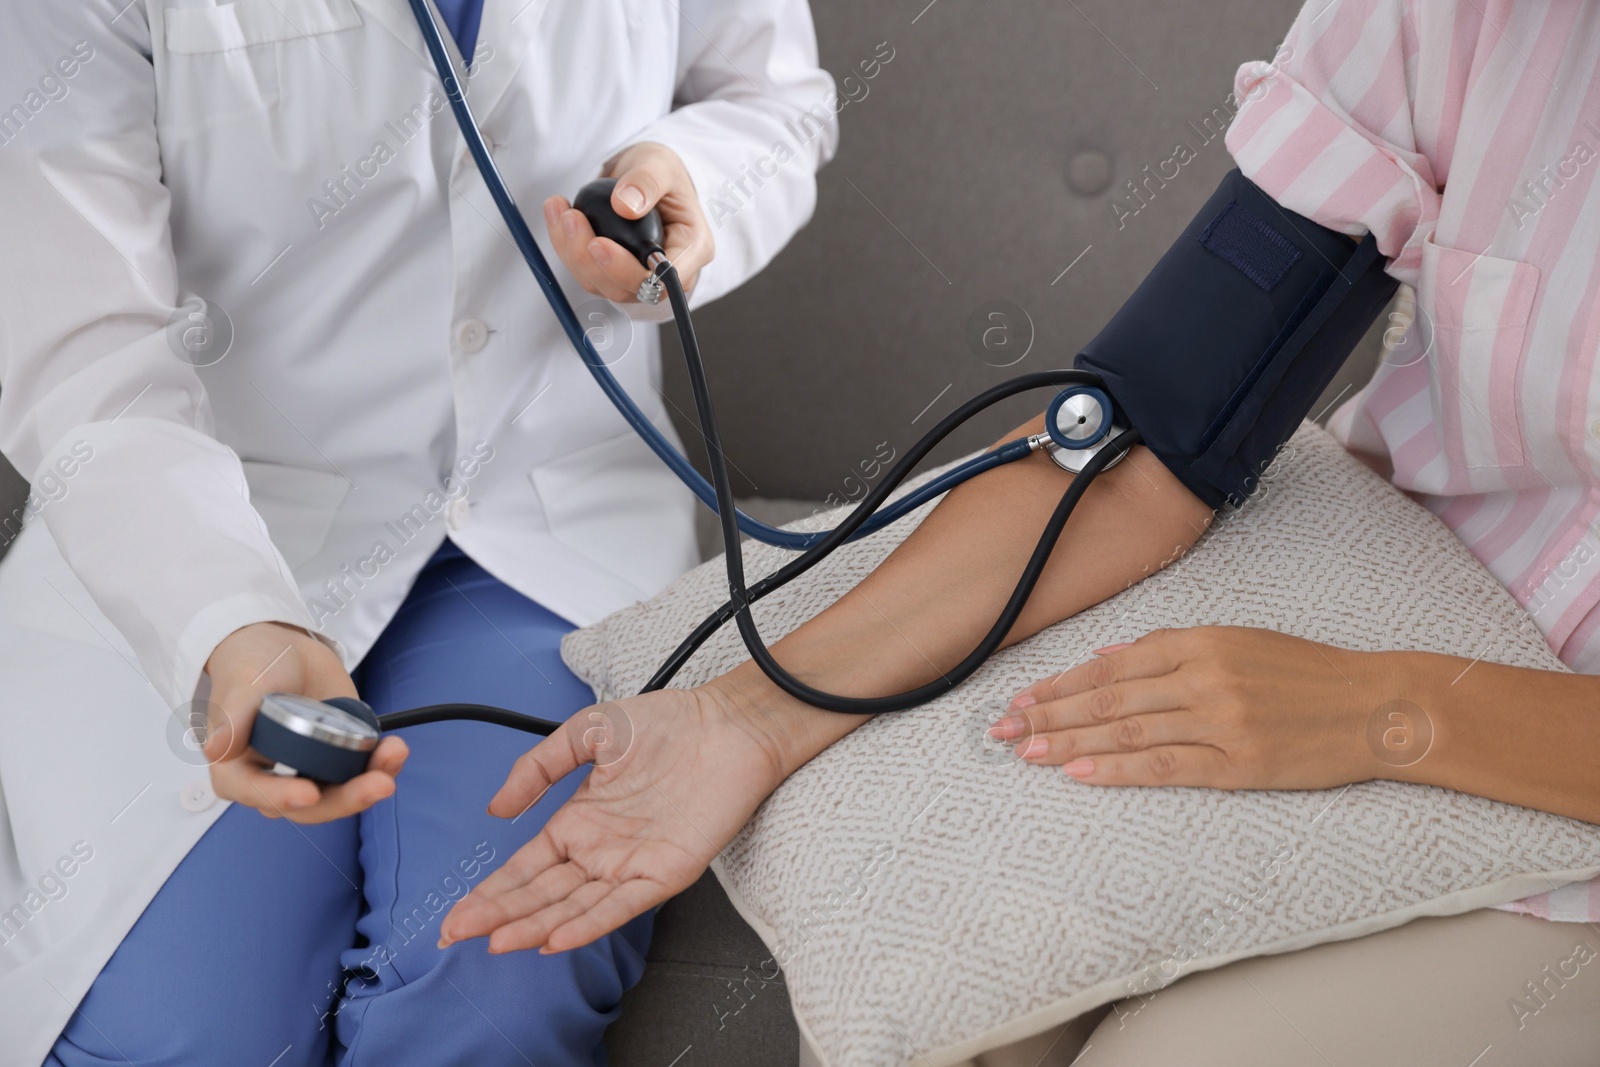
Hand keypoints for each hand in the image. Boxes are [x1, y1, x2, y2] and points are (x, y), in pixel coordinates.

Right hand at [202, 621, 407, 822]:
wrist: (286, 650)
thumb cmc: (253, 665)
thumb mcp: (244, 682)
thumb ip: (234, 713)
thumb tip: (218, 749)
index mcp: (237, 769)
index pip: (257, 792)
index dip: (282, 798)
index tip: (310, 793)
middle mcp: (273, 779)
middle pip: (309, 806)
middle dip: (346, 799)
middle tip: (380, 784)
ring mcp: (308, 771)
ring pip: (340, 794)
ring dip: (370, 782)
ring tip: (394, 755)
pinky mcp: (338, 759)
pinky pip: (361, 773)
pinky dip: (380, 764)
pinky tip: (394, 749)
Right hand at [438, 680, 810, 954]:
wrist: (727, 723)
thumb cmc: (667, 723)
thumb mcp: (588, 732)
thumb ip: (539, 767)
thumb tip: (496, 809)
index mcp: (580, 822)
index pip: (526, 867)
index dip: (490, 891)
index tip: (455, 915)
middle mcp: (601, 851)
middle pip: (541, 894)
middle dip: (498, 915)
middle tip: (458, 935)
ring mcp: (632, 864)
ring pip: (575, 906)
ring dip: (535, 925)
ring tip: (497, 941)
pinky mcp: (666, 871)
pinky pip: (623, 905)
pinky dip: (589, 923)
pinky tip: (556, 938)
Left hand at [542, 141, 712, 300]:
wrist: (646, 176)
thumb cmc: (662, 173)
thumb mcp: (660, 164)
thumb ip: (647, 181)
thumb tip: (624, 206)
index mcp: (692, 250)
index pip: (664, 279)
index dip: (629, 270)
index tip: (599, 244)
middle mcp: (668, 272)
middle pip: (626, 288)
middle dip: (591, 260)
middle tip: (571, 218)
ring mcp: (638, 277)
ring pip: (599, 284)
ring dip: (572, 252)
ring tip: (560, 210)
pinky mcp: (613, 274)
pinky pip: (585, 272)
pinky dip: (566, 246)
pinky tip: (558, 215)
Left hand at [991, 626, 1391, 789]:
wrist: (1376, 706)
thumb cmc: (1305, 672)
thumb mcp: (1237, 640)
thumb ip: (1171, 649)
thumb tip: (1105, 660)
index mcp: (1200, 641)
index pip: (1111, 665)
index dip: (1060, 683)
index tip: (1021, 697)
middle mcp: (1204, 677)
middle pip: (1108, 698)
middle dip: (1049, 714)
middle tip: (1002, 729)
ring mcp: (1220, 721)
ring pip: (1128, 730)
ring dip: (1070, 742)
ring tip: (1026, 751)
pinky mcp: (1239, 764)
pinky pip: (1166, 766)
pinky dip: (1119, 769)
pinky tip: (1080, 773)